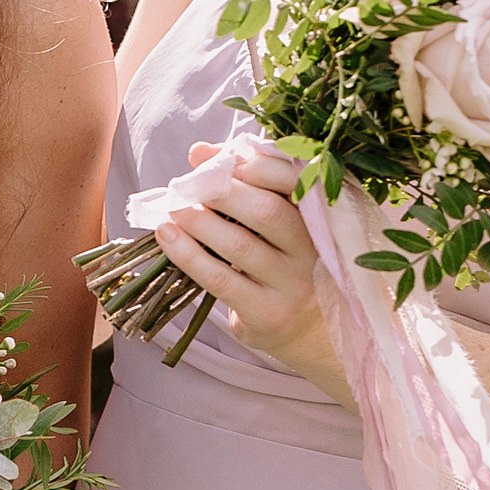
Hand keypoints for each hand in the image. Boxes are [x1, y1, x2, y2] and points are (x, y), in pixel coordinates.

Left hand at [150, 142, 349, 400]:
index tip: (218, 157)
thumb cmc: (288, 266)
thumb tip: (200, 152)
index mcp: (323, 220)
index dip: (256, 164)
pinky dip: (188, 254)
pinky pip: (221, 280)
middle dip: (222, 191)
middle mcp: (314, 252)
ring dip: (199, 222)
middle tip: (187, 183)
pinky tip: (166, 235)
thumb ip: (250, 185)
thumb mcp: (282, 226)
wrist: (316, 336)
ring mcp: (292, 286)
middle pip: (269, 213)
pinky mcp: (268, 314)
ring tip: (171, 207)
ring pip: (240, 246)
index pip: (297, 181)